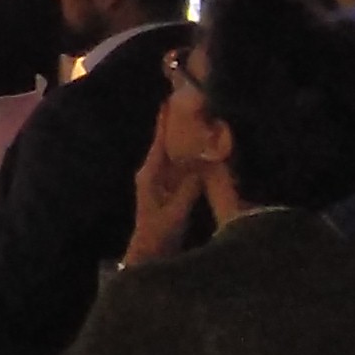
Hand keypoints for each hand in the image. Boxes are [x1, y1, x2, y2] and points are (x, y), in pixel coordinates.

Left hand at [123, 116, 206, 265]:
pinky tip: (201, 153)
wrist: (150, 253)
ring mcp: (160, 183)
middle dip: (176, 127)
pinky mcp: (169, 192)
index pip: (158, 142)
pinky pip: (179, 170)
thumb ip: (189, 186)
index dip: (163, 122)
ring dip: (184, 142)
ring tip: (198, 123)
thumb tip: (205, 160)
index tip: (169, 101)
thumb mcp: (176, 209)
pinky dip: (189, 159)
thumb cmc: (159, 232)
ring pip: (173, 156)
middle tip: (190, 107)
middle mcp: (153, 174)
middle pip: (166, 145)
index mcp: (150, 174)